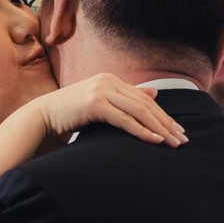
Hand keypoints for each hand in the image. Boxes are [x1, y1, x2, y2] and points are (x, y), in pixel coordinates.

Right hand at [31, 73, 187, 146]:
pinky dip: (142, 131)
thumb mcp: (101, 104)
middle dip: (166, 123)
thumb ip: (125, 98)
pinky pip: (125, 119)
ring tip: (173, 143)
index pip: (144, 99)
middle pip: (145, 104)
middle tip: (182, 139)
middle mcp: (108, 81)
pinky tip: (155, 140)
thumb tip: (153, 93)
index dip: (163, 115)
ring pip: (138, 110)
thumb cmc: (69, 115)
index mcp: (110, 80)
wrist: (42, 117)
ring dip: (158, 128)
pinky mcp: (95, 103)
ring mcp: (101, 90)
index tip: (177, 131)